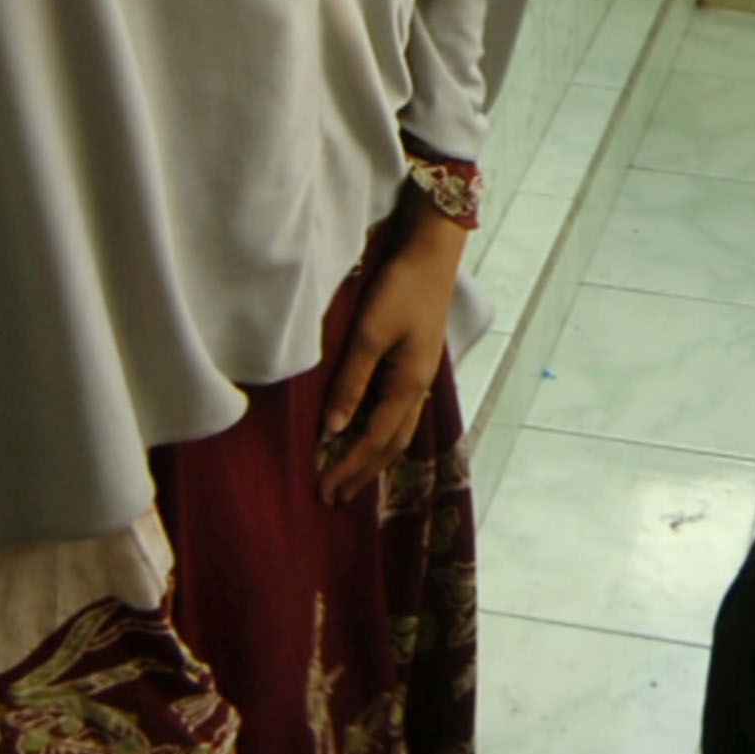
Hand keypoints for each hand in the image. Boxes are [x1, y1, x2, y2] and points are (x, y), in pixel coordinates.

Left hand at [321, 208, 463, 500]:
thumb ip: (352, 382)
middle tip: (334, 498)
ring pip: (398, 433)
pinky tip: (373, 436)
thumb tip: (332, 428)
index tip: (323, 490)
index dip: (348, 467)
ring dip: (375, 460)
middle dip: (363, 474)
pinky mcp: (414, 365)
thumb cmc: (399, 289)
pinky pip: (399, 414)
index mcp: (407, 386)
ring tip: (355, 479)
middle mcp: (417, 388)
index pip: (373, 441)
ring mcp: (419, 377)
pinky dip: (384, 436)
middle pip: (390, 445)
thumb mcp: (369, 334)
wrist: (431, 255)